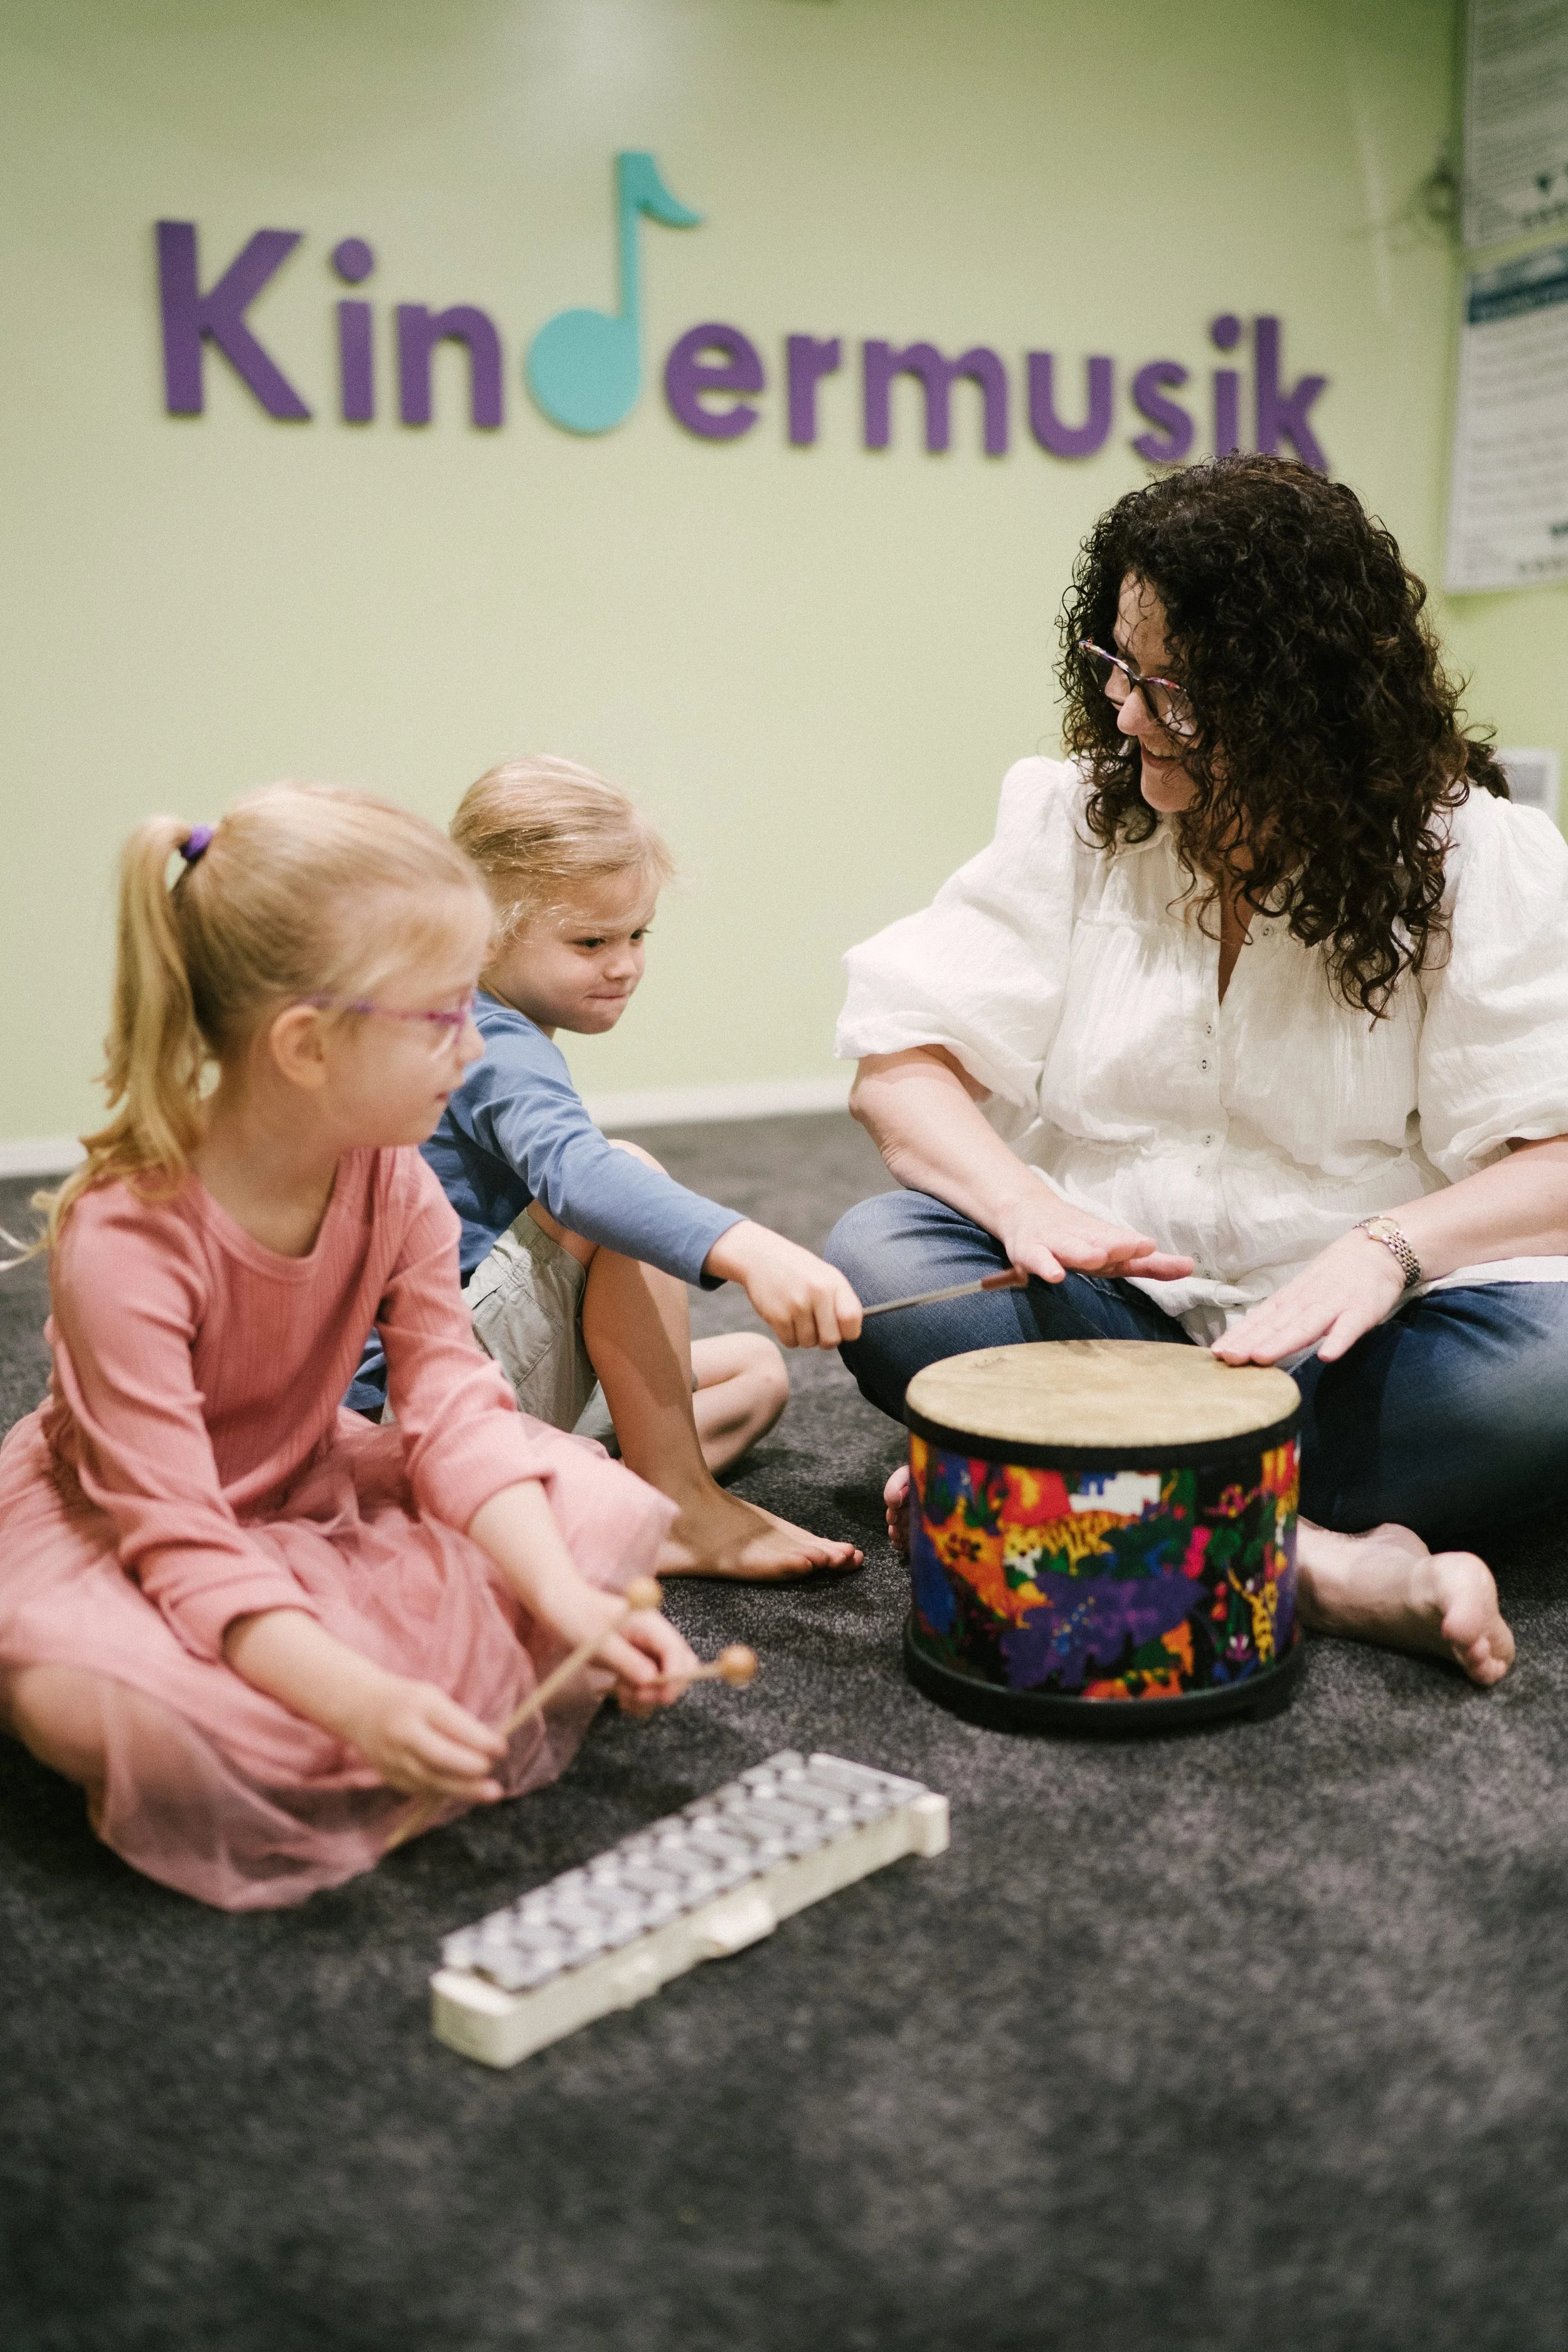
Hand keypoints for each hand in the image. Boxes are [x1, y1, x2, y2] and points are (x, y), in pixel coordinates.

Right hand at [341, 1674, 508, 1800]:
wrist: (360, 1708)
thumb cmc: (407, 1700)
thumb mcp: (432, 1698)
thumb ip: (457, 1721)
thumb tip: (489, 1748)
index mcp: (420, 1705)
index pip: (454, 1726)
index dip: (481, 1740)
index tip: (502, 1748)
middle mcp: (404, 1733)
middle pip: (440, 1757)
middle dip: (471, 1768)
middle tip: (492, 1771)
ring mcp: (393, 1757)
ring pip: (431, 1780)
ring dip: (463, 1788)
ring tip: (490, 1793)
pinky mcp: (389, 1776)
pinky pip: (421, 1788)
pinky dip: (444, 1791)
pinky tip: (463, 1792)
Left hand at [526, 1573, 701, 1717]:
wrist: (560, 1607)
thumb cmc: (576, 1616)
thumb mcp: (598, 1642)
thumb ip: (626, 1660)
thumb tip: (651, 1680)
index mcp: (650, 1624)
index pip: (678, 1652)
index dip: (675, 1677)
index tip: (659, 1697)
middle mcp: (654, 1637)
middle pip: (680, 1668)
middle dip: (663, 1689)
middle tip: (635, 1697)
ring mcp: (646, 1650)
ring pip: (665, 1681)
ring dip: (647, 1696)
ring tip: (620, 1694)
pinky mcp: (636, 1662)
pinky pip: (649, 1686)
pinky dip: (638, 1696)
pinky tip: (619, 1694)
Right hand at [704, 1220, 862, 1347]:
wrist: (760, 1257)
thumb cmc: (798, 1270)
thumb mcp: (824, 1275)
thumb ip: (841, 1300)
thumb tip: (852, 1333)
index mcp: (833, 1282)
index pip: (852, 1320)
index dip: (849, 1332)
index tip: (842, 1330)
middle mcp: (818, 1292)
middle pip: (831, 1340)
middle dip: (824, 1340)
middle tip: (817, 1328)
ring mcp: (797, 1305)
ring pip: (809, 1343)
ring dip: (804, 1337)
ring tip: (798, 1317)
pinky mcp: (777, 1316)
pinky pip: (790, 1342)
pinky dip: (788, 1336)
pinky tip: (785, 1318)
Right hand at [996, 1188, 1193, 1287]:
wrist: (1025, 1211)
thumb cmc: (1077, 1236)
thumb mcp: (1114, 1249)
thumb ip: (1151, 1265)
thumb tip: (1191, 1267)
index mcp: (1105, 1240)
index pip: (1126, 1246)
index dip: (1138, 1249)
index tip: (1157, 1250)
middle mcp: (1082, 1239)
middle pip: (1101, 1243)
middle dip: (1117, 1246)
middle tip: (1138, 1248)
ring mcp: (1055, 1244)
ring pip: (1070, 1248)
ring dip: (1083, 1252)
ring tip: (1098, 1257)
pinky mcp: (1029, 1251)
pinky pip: (1036, 1260)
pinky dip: (1044, 1266)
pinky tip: (1054, 1275)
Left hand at [1211, 1229, 1406, 1366]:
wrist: (1378, 1249)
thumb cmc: (1335, 1276)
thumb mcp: (1302, 1291)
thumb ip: (1282, 1315)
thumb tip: (1250, 1338)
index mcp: (1292, 1298)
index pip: (1261, 1319)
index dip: (1239, 1335)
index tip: (1217, 1352)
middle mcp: (1308, 1301)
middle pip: (1276, 1325)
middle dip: (1250, 1342)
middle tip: (1227, 1358)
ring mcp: (1335, 1305)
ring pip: (1305, 1326)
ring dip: (1282, 1342)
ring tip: (1261, 1357)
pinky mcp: (1362, 1311)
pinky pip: (1350, 1328)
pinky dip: (1338, 1340)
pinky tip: (1327, 1356)